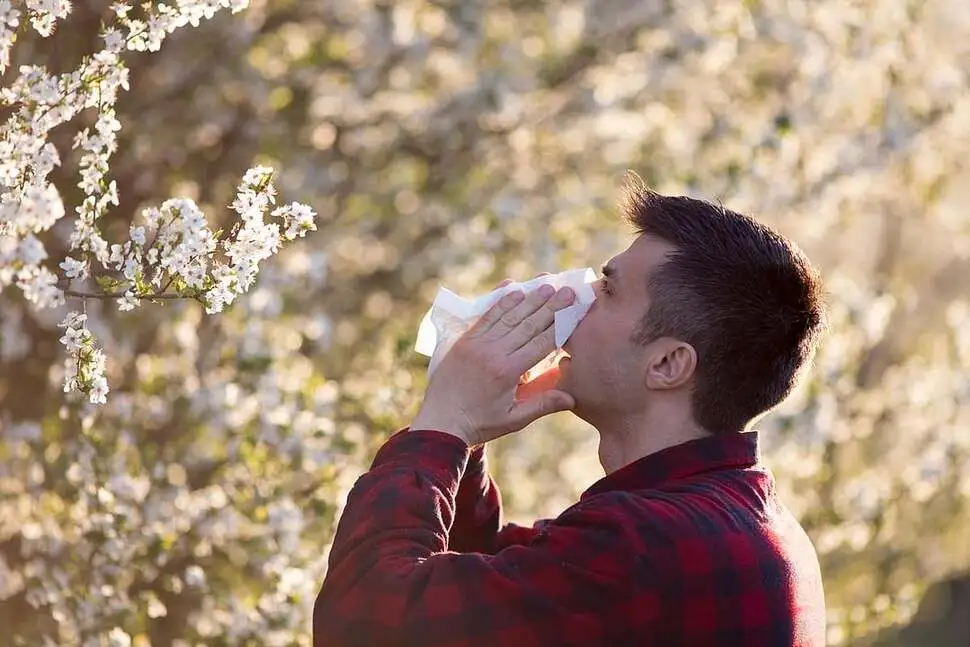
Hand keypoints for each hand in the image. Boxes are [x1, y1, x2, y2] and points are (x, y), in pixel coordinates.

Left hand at [411, 279, 575, 445]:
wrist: (440, 422)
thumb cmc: (480, 424)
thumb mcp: (514, 419)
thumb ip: (542, 405)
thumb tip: (572, 398)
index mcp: (508, 372)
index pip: (542, 343)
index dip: (561, 325)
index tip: (575, 310)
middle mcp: (493, 352)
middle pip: (528, 324)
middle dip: (551, 306)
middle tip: (568, 290)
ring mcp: (476, 344)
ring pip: (508, 316)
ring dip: (530, 298)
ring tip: (547, 283)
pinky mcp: (464, 340)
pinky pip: (486, 316)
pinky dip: (501, 302)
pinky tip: (514, 289)